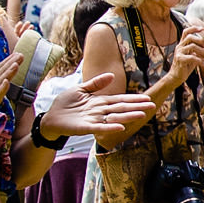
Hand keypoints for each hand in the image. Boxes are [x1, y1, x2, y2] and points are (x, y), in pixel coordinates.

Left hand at [43, 72, 160, 149]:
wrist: (51, 117)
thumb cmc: (66, 104)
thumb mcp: (81, 89)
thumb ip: (96, 83)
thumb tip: (112, 75)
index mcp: (100, 102)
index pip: (120, 99)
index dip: (133, 98)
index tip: (147, 98)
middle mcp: (100, 111)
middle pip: (121, 108)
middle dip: (136, 107)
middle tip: (152, 106)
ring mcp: (94, 120)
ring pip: (114, 117)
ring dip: (128, 116)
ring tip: (141, 115)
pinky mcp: (86, 127)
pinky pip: (100, 127)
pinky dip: (110, 127)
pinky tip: (120, 127)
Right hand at [165, 25, 203, 85]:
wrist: (176, 77)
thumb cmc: (186, 66)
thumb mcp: (197, 57)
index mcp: (182, 44)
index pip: (186, 32)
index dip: (193, 28)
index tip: (203, 28)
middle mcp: (179, 47)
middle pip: (190, 37)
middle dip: (201, 41)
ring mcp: (179, 53)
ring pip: (192, 46)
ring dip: (202, 51)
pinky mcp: (180, 60)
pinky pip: (192, 57)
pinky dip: (200, 60)